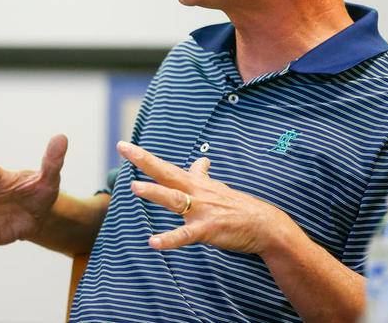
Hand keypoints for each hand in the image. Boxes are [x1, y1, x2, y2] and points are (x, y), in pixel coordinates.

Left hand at [117, 140, 286, 255]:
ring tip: (135, 187)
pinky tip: (153, 242)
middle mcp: (196, 191)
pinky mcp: (208, 229)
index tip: (123, 146)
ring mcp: (201, 210)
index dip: (144, 157)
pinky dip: (169, 239)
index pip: (165, 167)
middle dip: (144, 160)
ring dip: (155, 192)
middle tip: (124, 148)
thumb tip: (202, 160)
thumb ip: (203, 175)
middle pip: (166, 172)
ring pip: (174, 198)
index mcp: (195, 183)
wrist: (263, 224)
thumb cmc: (237, 206)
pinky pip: (185, 235)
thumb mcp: (218, 187)